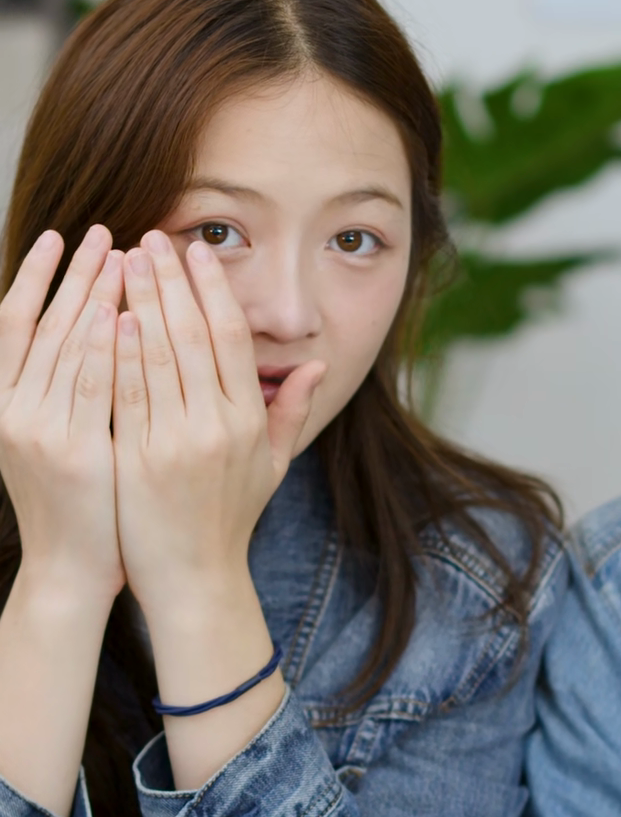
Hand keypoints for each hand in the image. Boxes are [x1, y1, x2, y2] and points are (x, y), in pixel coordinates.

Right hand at [0, 224, 122, 603]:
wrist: (71, 568)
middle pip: (42, 323)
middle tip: (102, 231)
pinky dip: (105, 345)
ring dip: (94, 295)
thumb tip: (87, 327)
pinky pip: (92, 385)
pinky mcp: (70, 450)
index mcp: (0, 401)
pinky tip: (123, 313)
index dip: (34, 275)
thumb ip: (60, 385)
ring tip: (121, 256)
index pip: (14, 321)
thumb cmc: (75, 501)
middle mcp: (7, 408)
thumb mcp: (51, 436)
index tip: (59, 236)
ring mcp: (35, 429)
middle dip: (73, 274)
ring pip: (65, 345)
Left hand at [112, 229, 323, 618]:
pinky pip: (127, 392)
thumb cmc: (229, 522)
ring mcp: (176, 443)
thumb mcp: (272, 468)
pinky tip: (108, 314)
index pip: (231, 338)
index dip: (213, 288)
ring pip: (157, 355)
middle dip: (170, 280)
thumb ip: (291, 413)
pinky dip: (118, 350)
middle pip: (193, 335)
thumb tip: (317, 364)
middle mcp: (217, 428)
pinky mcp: (138, 460)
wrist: (194, 580)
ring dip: (139, 301)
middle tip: (151, 236)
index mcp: (249, 423)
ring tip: (122, 259)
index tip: (196, 250)